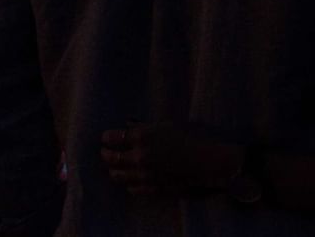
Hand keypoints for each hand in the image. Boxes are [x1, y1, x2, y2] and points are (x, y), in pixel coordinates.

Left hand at [100, 121, 244, 196]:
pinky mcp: (151, 188)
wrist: (208, 162)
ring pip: (117, 176)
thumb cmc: (192, 137)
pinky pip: (131, 188)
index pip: (112, 138)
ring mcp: (144, 175)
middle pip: (110, 158)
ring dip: (114, 170)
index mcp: (142, 137)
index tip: (106, 137)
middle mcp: (138, 157)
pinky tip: (131, 178)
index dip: (106, 137)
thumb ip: (145, 126)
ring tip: (115, 166)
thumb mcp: (168, 125)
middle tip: (105, 151)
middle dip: (105, 154)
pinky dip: (129, 182)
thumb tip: (129, 125)